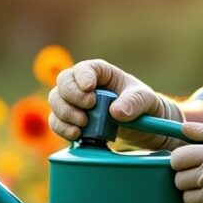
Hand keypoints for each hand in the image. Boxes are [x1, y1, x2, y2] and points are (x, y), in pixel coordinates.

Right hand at [47, 59, 183, 149]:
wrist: (141, 126)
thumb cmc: (143, 105)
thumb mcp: (146, 100)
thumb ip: (134, 102)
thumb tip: (116, 112)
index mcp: (102, 73)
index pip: (85, 68)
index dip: (83, 76)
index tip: (89, 88)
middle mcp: (83, 84)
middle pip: (64, 81)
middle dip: (72, 95)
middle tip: (89, 107)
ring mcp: (75, 102)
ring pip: (56, 101)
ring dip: (65, 113)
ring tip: (83, 124)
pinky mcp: (71, 120)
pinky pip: (56, 121)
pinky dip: (62, 128)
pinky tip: (76, 134)